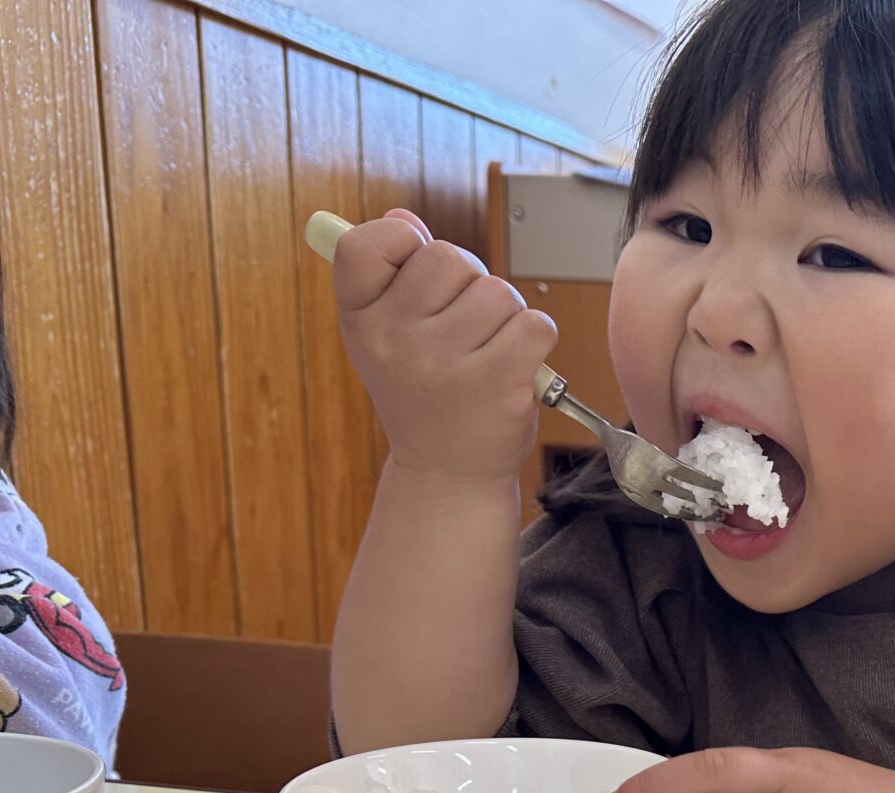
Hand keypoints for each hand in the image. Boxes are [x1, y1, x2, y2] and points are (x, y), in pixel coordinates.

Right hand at [332, 209, 557, 483]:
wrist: (448, 471)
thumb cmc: (423, 392)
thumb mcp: (388, 334)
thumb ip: (393, 273)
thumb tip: (403, 219)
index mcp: (359, 320)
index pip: (366, 243)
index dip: (401, 243)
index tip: (414, 272)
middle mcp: (395, 341)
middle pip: (448, 256)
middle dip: (468, 281)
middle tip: (463, 325)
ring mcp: (445, 364)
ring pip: (498, 291)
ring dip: (505, 314)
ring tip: (488, 350)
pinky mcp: (497, 384)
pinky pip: (535, 323)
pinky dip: (535, 338)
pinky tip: (516, 364)